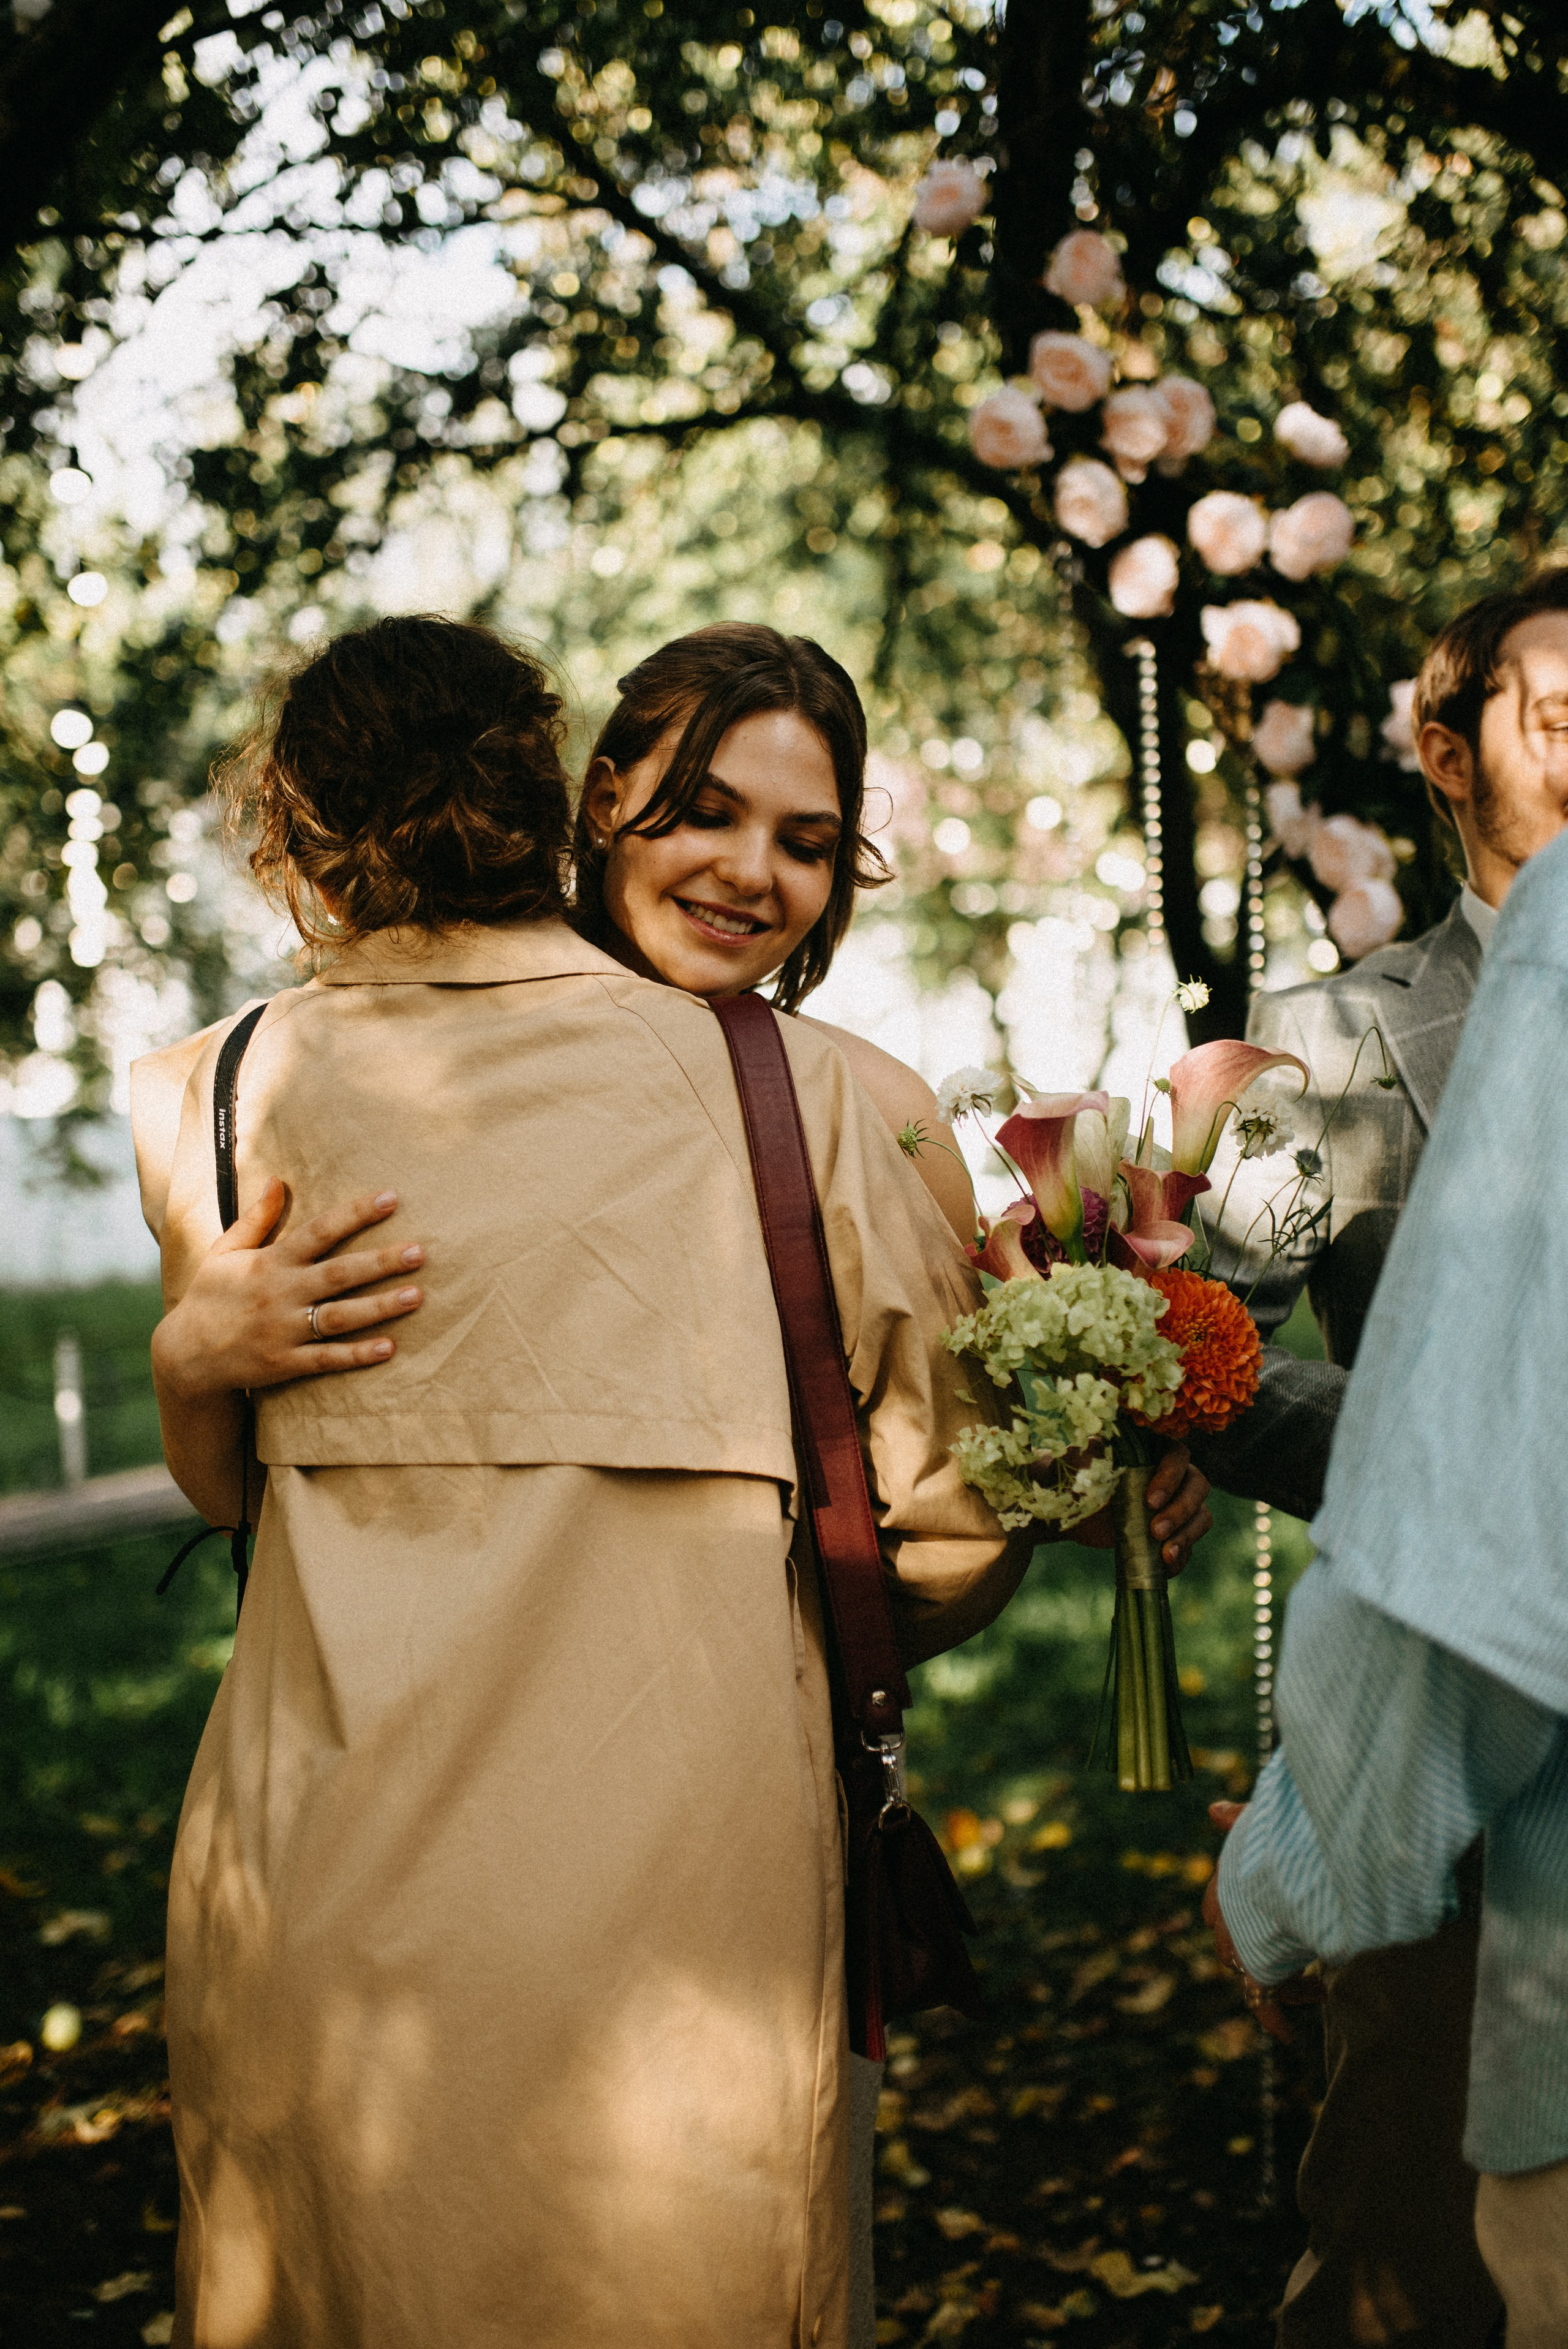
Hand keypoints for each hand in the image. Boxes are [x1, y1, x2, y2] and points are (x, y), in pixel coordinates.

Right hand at [152, 1180, 424, 1401]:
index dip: (355, 1214)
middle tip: (419, 1252)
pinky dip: (357, 1355)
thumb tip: (278, 1180)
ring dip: (380, 1307)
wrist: (184, 1355)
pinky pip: (327, 1359)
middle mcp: (280, 1294)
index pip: (319, 1231)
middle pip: (339, 1274)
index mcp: (269, 1262)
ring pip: (340, 1317)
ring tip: (417, 1295)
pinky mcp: (285, 1363)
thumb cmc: (210, 1297)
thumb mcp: (224, 1252)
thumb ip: (256, 1219)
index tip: (391, 1198)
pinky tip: (390, 1347)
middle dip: (380, 1262)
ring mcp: (283, 1331)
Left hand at [1071, 1443, 1211, 1573]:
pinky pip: (1189, 1543)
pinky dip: (1182, 1556)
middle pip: (1197, 1486)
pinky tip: (1166, 1566)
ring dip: (1187, 1535)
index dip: (1171, 1477)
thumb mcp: (1079, 1466)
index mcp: (1153, 1450)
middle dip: (1180, 1510)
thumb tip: (1097, 1443)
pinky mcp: (1173, 1531)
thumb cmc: (1076, 1481)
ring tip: (1165, 1555)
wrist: (1071, 1515)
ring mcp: (1176, 1504)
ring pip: (1201, 1516)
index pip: (1178, 1455)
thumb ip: (1090, 1455)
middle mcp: (1172, 1475)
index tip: (1149, 1501)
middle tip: (1156, 1531)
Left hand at [1204, 1799, 1324, 2045]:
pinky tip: (1287, 2037)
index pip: (1214, 1908)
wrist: (1295, 1857)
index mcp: (1225, 1880)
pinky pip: (1264, 2003)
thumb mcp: (1261, 1819)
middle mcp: (1226, 1913)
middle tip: (1293, 1966)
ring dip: (1282, 1985)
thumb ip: (1242, 1819)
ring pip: (1251, 1974)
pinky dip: (1274, 2020)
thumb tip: (1215, 1810)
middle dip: (1257, 1957)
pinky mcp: (1259, 1967)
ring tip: (1318, 1989)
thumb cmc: (1286, 1832)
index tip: (1264, 1930)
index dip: (1233, 1920)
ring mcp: (1240, 1942)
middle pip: (1228, 1946)